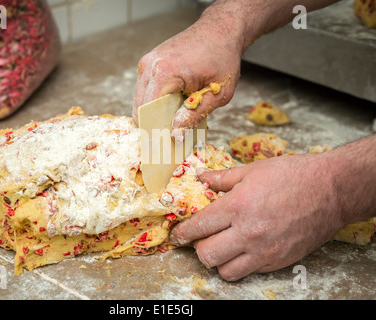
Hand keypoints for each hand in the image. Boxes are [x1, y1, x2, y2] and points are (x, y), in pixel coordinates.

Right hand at [133, 8, 244, 141]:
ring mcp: (146, 64)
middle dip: (152, 127)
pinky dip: (154, 104)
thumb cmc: (222, 58)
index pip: (149, 112)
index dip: (154, 132)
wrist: (220, 30)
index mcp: (164, 72)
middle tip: (166, 142)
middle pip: (140, 109)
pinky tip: (171, 109)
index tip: (160, 150)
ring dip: (153, 115)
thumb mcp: (218, 93)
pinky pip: (145, 92)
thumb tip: (175, 135)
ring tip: (171, 125)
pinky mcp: (148, 64)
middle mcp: (149, 66)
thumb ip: (195, 115)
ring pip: (140, 101)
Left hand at [169, 153, 345, 280]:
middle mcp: (248, 232)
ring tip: (223, 245)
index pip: (198, 227)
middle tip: (202, 237)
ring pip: (225, 271)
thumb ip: (222, 178)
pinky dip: (240, 263)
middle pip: (207, 255)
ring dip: (218, 260)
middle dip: (198, 247)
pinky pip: (249, 272)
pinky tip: (244, 248)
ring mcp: (264, 250)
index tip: (177, 235)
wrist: (331, 190)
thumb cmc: (293, 175)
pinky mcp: (279, 261)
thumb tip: (201, 177)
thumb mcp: (252, 170)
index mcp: (237, 206)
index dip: (182, 233)